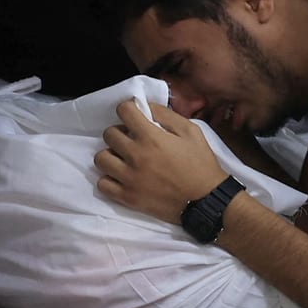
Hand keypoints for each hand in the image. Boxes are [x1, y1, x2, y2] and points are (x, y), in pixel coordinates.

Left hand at [94, 99, 234, 222]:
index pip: (123, 110)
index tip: (134, 115)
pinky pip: (102, 184)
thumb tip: (144, 106)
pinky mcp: (127, 197)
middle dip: (119, 132)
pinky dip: (109, 179)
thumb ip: (166, 115)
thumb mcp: (191, 131)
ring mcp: (129, 178)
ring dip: (111, 155)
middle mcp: (135, 156)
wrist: (206, 201)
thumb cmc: (201, 164)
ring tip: (124, 158)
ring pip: (101, 158)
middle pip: (109, 134)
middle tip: (131, 138)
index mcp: (151, 137)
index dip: (128, 109)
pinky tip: (121, 177)